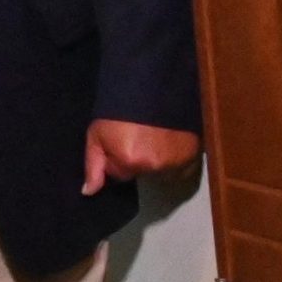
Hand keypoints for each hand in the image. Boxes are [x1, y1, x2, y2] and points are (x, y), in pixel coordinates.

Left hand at [83, 119, 200, 193]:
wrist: (147, 89)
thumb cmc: (117, 111)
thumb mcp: (97, 135)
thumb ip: (93, 166)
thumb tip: (88, 192)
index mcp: (130, 161)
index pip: (120, 175)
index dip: (117, 158)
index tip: (119, 142)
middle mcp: (155, 166)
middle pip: (141, 173)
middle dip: (137, 160)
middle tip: (136, 137)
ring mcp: (177, 161)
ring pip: (161, 171)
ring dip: (156, 159)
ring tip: (152, 137)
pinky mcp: (193, 155)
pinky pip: (181, 169)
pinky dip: (175, 159)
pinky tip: (167, 142)